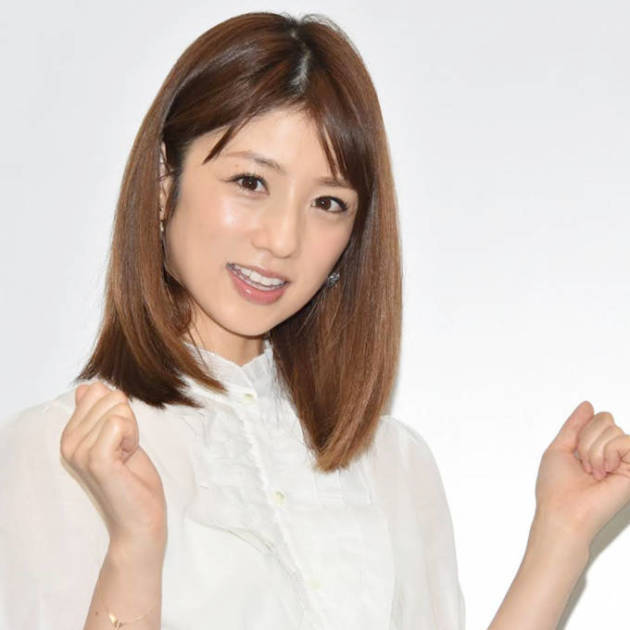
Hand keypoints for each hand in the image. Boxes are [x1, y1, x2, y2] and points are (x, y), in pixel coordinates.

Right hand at [60, 381, 166, 554]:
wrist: (139, 519)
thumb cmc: (133, 479)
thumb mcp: (117, 437)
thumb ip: (100, 413)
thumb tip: (88, 387)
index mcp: (71, 435)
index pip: (99, 391)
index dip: (121, 413)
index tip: (121, 440)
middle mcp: (69, 443)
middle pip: (111, 397)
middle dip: (128, 421)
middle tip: (125, 451)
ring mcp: (80, 452)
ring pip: (118, 409)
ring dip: (132, 432)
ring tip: (125, 458)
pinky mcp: (96, 460)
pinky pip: (118, 423)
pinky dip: (132, 437)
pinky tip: (126, 459)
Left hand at [534, 400, 629, 543]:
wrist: (563, 511)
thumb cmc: (557, 488)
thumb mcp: (560, 447)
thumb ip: (575, 425)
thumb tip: (588, 405)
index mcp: (596, 448)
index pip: (598, 417)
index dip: (582, 431)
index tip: (575, 455)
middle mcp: (613, 454)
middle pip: (605, 419)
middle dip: (586, 440)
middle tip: (584, 466)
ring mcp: (625, 462)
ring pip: (613, 429)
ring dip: (594, 450)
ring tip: (593, 472)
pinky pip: (626, 441)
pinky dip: (608, 453)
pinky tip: (605, 472)